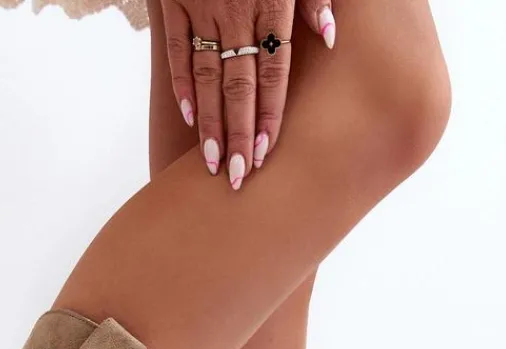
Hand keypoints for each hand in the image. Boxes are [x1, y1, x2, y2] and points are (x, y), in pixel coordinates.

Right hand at [161, 1, 336, 188]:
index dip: (268, 116)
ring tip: (212, 162)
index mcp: (272, 3)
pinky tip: (189, 118)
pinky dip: (181, 85)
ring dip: (209, 123)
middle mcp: (236, 12)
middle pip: (239, 86)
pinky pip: (177, 50)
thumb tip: (330, 37)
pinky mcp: (175, 1)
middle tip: (237, 175)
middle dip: (238, 135)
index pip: (273, 73)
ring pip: (206, 76)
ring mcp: (203, 7)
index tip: (263, 154)